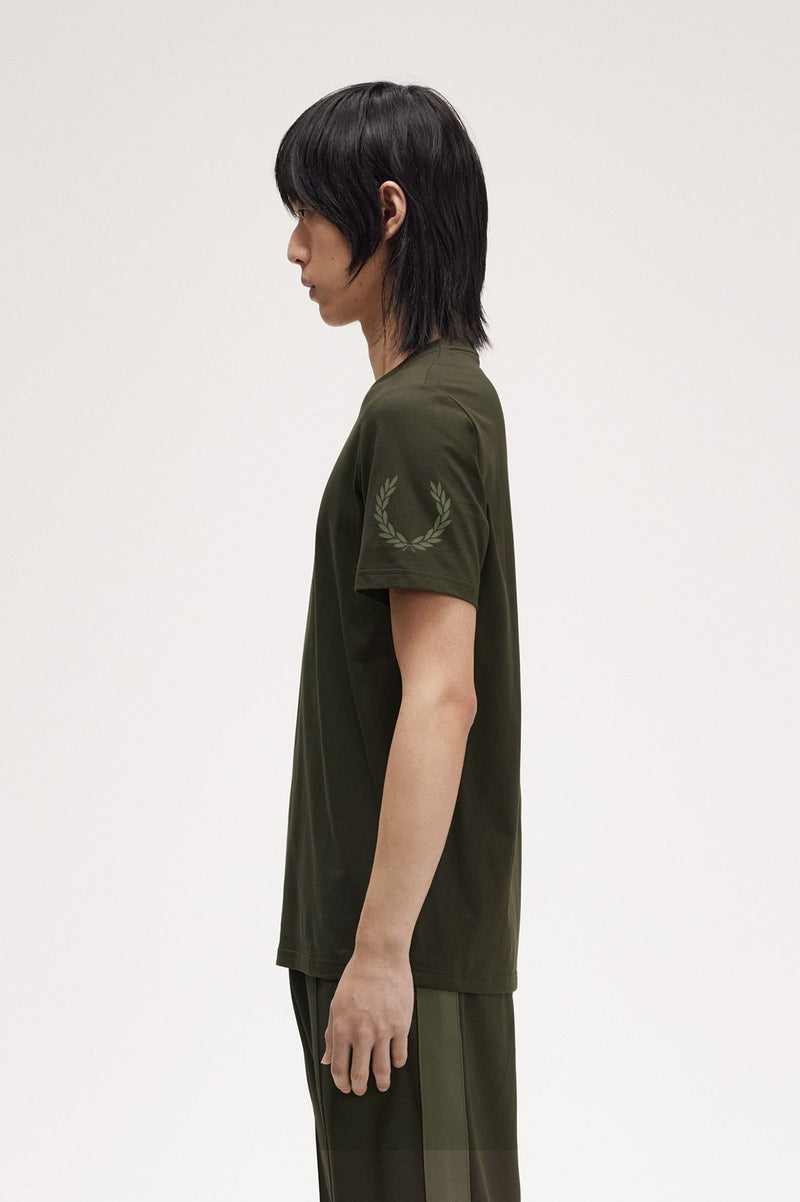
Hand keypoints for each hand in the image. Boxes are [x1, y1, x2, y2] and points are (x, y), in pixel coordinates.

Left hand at [320, 945, 412, 1094]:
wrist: (380, 957)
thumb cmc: (355, 979)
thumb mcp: (336, 1005)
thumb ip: (331, 1035)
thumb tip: (327, 1061)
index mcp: (342, 1028)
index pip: (339, 1067)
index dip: (341, 1083)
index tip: (345, 1088)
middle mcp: (362, 1033)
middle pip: (360, 1073)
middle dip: (359, 1087)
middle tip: (361, 1090)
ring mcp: (383, 1030)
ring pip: (382, 1070)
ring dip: (381, 1083)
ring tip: (381, 1085)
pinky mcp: (401, 1025)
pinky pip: (400, 1055)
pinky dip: (396, 1063)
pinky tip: (394, 1062)